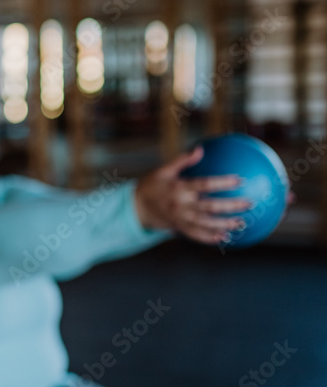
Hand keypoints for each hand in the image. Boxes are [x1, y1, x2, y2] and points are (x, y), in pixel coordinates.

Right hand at [134, 147, 250, 244]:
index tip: (239, 180)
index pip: (204, 185)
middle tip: (249, 203)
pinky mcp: (180, 228)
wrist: (136, 207)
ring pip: (206, 223)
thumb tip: (200, 148)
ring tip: (242, 223)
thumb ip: (182, 160)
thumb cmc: (152, 185)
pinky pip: (197, 234)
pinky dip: (211, 237)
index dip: (222, 183)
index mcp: (178, 188)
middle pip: (210, 206)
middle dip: (231, 206)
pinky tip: (225, 238)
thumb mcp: (163, 170)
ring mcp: (181, 219)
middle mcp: (181, 205)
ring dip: (225, 224)